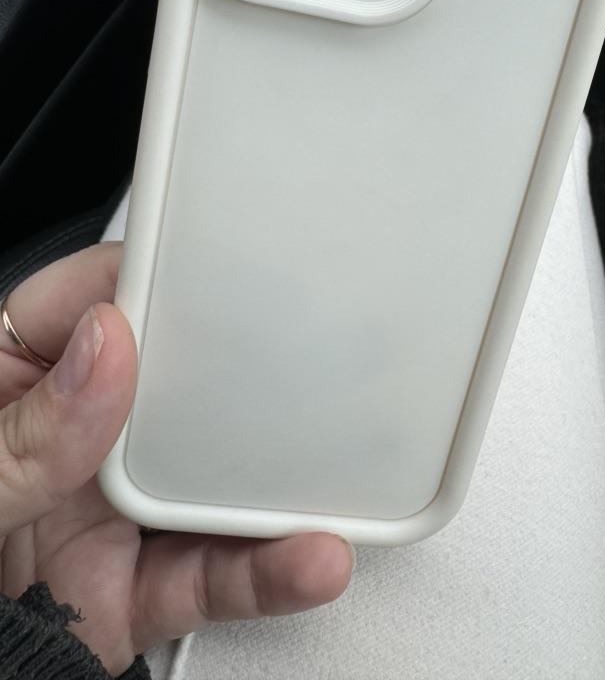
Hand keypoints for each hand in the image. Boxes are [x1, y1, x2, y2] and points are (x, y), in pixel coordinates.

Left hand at [0, 243, 353, 675]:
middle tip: (297, 361)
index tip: (214, 265)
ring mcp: (124, 514)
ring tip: (327, 479)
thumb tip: (101, 351)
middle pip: (179, 383)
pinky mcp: (151, 586)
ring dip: (283, 479)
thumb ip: (25, 433)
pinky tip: (309, 558)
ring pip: (218, 481)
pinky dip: (270, 571)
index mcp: (24, 385)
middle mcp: (85, 441)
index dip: (155, 276)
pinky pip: (220, 575)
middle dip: (245, 367)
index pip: (94, 306)